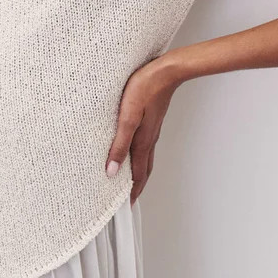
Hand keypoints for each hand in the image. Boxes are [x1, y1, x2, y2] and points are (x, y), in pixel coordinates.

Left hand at [105, 54, 183, 205]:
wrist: (166, 71)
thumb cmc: (145, 89)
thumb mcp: (127, 117)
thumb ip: (119, 144)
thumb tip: (111, 170)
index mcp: (143, 141)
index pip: (137, 175)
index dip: (132, 192)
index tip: (126, 206)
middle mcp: (149, 138)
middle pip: (143, 169)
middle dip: (137, 186)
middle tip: (128, 199)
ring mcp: (152, 129)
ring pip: (145, 157)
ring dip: (138, 171)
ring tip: (129, 180)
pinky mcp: (152, 119)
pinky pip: (146, 144)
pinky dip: (139, 155)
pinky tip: (134, 149)